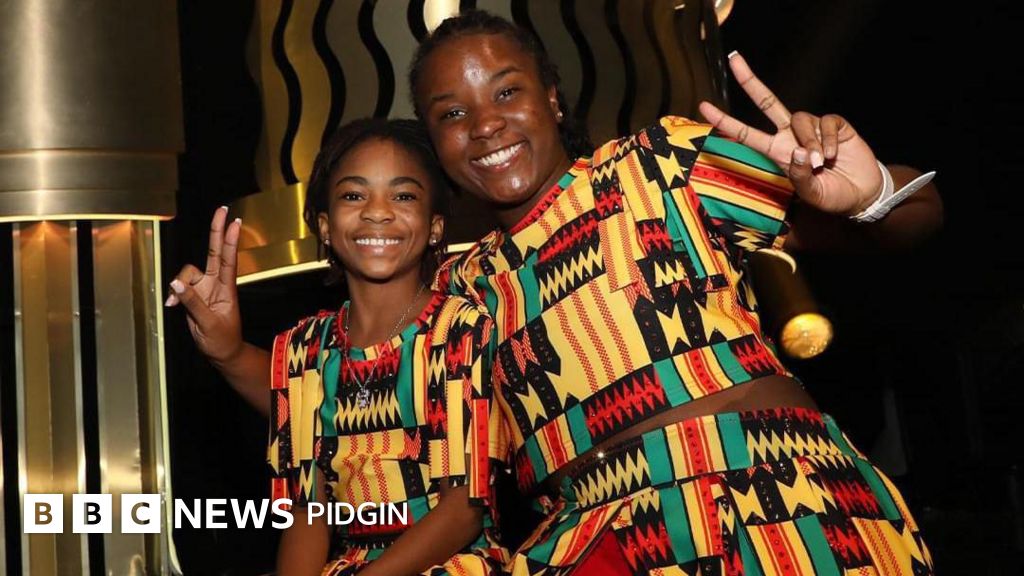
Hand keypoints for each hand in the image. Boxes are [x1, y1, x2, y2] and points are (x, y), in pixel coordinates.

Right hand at [166, 207, 243, 364]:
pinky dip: (174, 293)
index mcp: (227, 288)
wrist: (222, 352)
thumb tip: (176, 283)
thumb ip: (193, 303)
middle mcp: (216, 283)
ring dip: (178, 284)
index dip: (229, 240)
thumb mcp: (209, 324)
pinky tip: (171, 303)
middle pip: (214, 252)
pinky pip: (179, 286)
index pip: (227, 259)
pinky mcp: (194, 294)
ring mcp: (204, 287)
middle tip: (222, 210)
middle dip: (217, 231)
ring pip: (187, 272)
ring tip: (173, 302)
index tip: (233, 222)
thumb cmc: (222, 339)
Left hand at [699, 52, 883, 215]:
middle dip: (749, 81)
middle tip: (733, 59)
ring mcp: (812, 127)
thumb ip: (800, 176)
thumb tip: (798, 151)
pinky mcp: (834, 124)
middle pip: (767, 102)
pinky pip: (826, 122)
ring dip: (810, 142)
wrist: (861, 193)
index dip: (725, 121)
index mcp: (777, 152)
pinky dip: (828, 140)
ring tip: (821, 163)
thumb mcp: (811, 194)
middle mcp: (790, 135)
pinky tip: (834, 154)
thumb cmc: (831, 195)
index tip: (704, 106)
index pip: (747, 134)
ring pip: (800, 120)